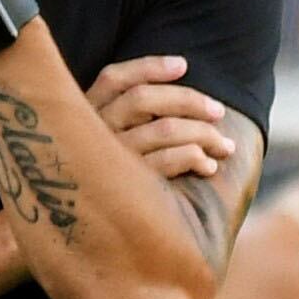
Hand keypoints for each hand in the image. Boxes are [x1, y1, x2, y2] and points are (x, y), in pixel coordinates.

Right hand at [87, 55, 233, 182]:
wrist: (74, 233)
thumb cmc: (95, 184)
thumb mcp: (97, 142)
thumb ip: (123, 117)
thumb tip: (176, 86)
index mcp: (83, 114)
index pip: (115, 78)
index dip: (150, 67)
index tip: (184, 65)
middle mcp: (91, 133)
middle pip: (145, 99)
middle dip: (189, 100)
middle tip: (219, 111)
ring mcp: (107, 162)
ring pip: (164, 130)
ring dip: (203, 134)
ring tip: (225, 145)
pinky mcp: (124, 189)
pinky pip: (166, 164)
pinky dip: (194, 159)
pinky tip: (209, 167)